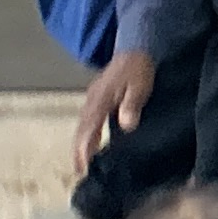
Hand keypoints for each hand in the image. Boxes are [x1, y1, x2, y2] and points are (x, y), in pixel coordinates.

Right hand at [71, 47, 155, 177]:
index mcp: (100, 100)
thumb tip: (125, 125)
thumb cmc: (138, 68)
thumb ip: (131, 105)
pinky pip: (87, 118)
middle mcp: (92, 100)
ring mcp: (92, 97)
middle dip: (78, 150)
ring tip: (81, 161)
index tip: (83, 167)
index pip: (89, 129)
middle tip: (78, 171)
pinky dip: (85, 132)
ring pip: (82, 124)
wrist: (135, 47)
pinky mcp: (97, 96)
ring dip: (80, 142)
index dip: (84, 149)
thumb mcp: (139, 86)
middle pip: (81, 129)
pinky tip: (90, 140)